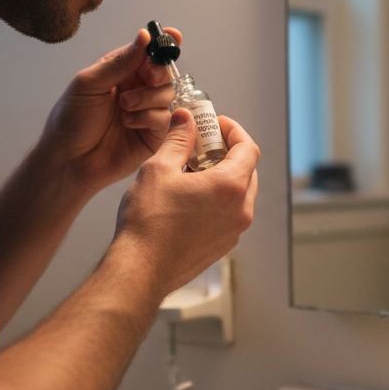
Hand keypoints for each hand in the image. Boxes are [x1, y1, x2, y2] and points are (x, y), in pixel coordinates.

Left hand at [37, 26, 183, 196]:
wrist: (68, 160)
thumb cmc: (71, 120)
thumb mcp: (90, 83)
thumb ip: (120, 61)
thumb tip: (145, 35)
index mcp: (119, 72)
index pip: (146, 52)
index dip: (162, 43)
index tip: (174, 36)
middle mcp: (135, 90)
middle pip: (163, 72)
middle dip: (158, 72)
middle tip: (146, 77)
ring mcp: (145, 112)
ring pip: (167, 94)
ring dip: (147, 97)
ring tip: (124, 107)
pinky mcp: (152, 135)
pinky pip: (165, 118)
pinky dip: (148, 117)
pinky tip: (128, 123)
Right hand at [112, 110, 260, 296]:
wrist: (140, 269)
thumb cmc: (148, 222)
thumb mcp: (159, 168)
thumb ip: (178, 139)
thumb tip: (185, 120)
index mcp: (230, 187)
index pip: (248, 148)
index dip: (233, 131)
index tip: (216, 124)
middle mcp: (240, 211)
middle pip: (247, 170)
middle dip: (228, 153)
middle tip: (202, 145)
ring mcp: (233, 232)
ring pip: (239, 194)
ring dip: (222, 177)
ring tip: (192, 171)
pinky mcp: (222, 246)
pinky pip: (229, 214)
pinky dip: (217, 200)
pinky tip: (190, 198)